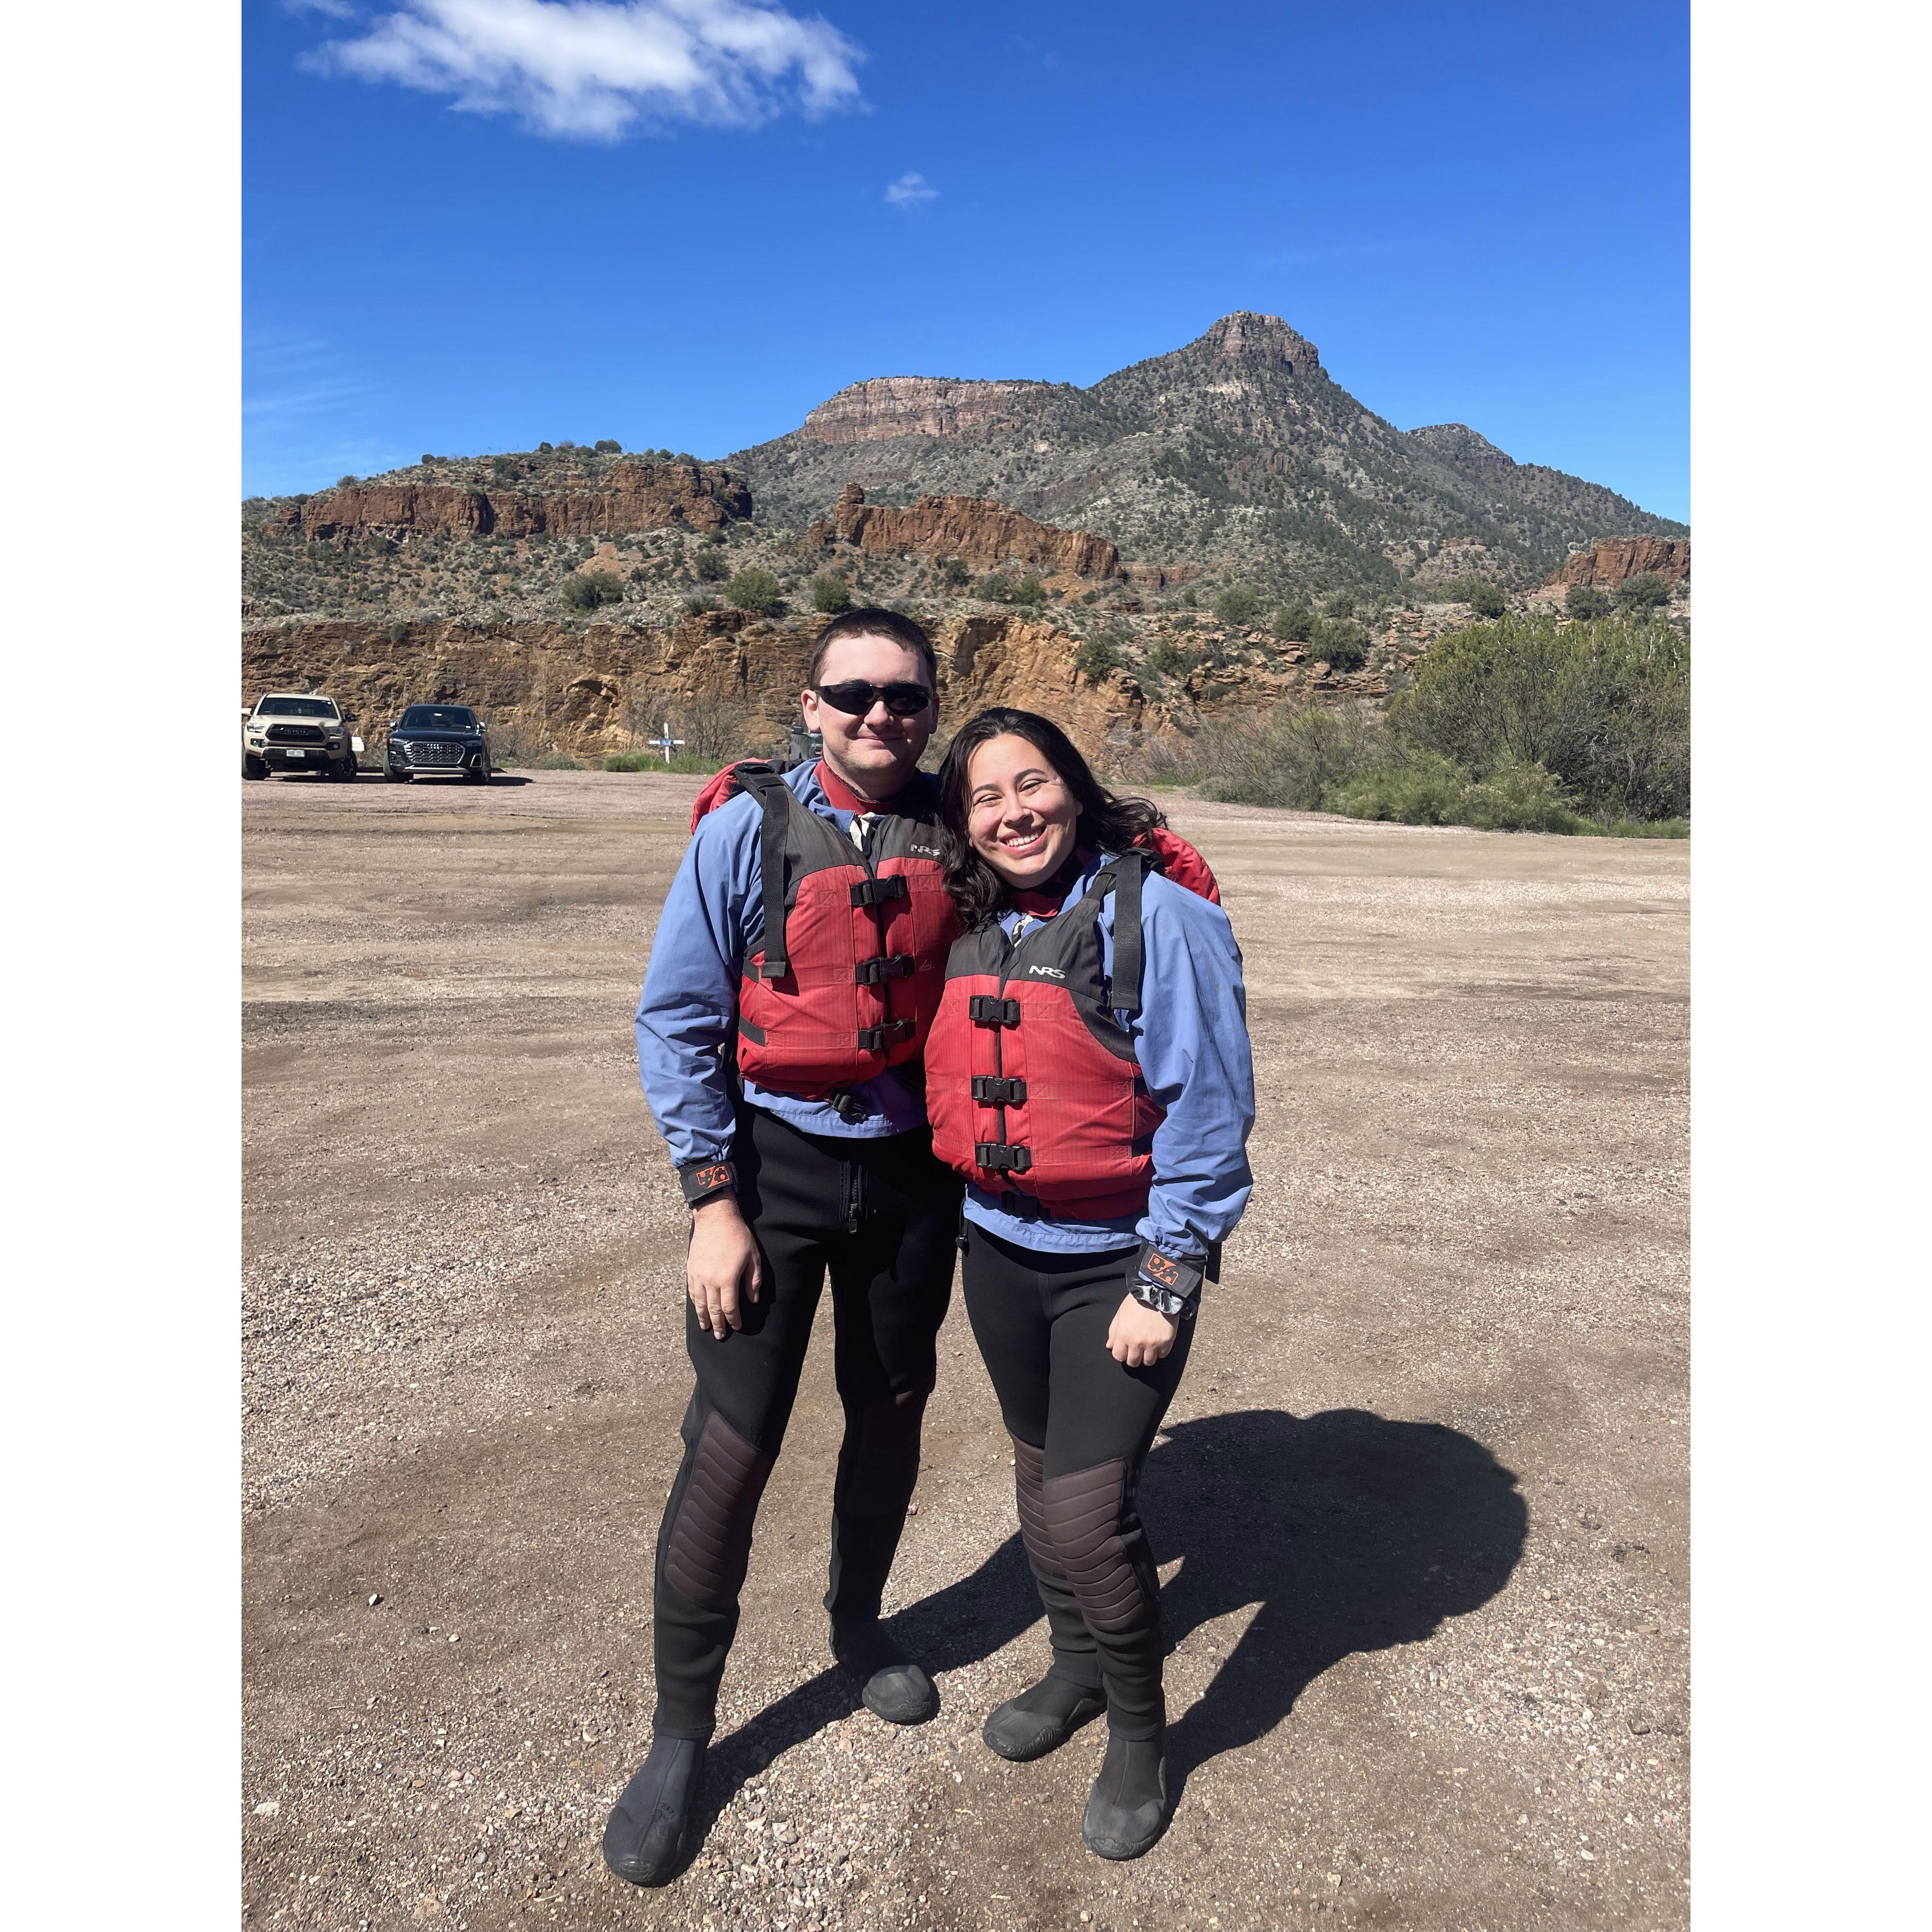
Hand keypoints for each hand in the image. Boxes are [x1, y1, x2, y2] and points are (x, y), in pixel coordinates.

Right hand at [687, 1194, 762, 1338]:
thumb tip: (753, 1300)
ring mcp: (698, 1275)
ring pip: (699, 1302)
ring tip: (706, 1327)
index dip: (734, 1320)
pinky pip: (692, 1291)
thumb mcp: (753, 1257)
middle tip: (720, 1336)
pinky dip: (694, 1303)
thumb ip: (753, 1281)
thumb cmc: (738, 1236)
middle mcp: (710, 1280)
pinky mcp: (691, 1269)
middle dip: (718, 1324)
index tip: (737, 1326)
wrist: (716, 1218)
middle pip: (713, 1309)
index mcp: (727, 1279)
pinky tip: (697, 1308)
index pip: (730, 1307)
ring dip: (703, 1317)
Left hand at [1106, 1294, 1176, 1367]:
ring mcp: (1153, 1344)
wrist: (1158, 1291)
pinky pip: (1162, 1355)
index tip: (1125, 1349)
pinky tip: (1158, 1341)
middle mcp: (1137, 1342)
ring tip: (1148, 1346)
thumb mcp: (1121, 1313)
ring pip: (1149, 1362)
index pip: (1119, 1357)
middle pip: (1133, 1362)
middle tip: (1137, 1349)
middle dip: (1134, 1357)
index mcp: (1124, 1335)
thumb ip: (1113, 1331)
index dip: (1121, 1354)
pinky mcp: (1167, 1342)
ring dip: (1147, 1356)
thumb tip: (1109, 1346)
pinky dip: (1160, 1351)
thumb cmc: (1137, 1301)